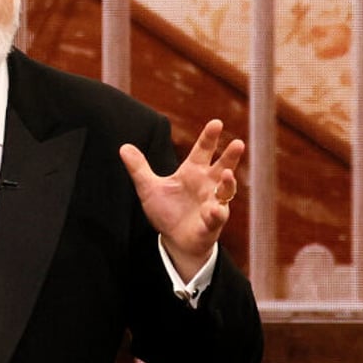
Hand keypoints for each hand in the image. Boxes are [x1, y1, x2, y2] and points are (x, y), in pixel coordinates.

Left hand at [119, 119, 243, 281]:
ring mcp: (212, 203)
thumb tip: (124, 147)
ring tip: (227, 174)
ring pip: (226, 191)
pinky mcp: (212, 222)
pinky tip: (214, 210)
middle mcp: (207, 185)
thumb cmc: (167, 211)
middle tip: (238, 143)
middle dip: (231, 156)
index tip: (216, 123)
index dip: (209, 137)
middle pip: (223, 166)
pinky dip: (216, 213)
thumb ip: (139, 168)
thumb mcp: (149, 188)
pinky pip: (216, 216)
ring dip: (228, 183)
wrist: (173, 239)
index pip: (203, 150)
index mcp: (193, 172)